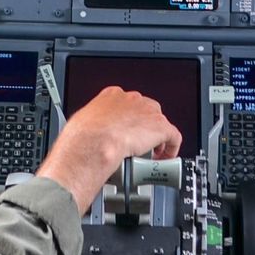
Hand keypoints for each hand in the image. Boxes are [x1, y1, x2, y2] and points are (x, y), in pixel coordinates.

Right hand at [35, 86, 183, 210]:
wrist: (94, 142)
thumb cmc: (83, 136)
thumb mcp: (81, 123)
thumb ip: (91, 125)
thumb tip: (87, 136)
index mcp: (112, 95)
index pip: (127, 103)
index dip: (129, 119)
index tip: (126, 131)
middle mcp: (132, 99)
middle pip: (146, 111)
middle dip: (144, 128)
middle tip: (138, 144)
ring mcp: (148, 112)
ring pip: (159, 123)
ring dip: (157, 139)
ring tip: (150, 155)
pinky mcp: (160, 127)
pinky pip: (173, 136)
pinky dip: (171, 148)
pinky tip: (164, 159)